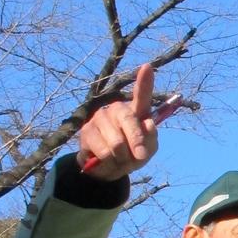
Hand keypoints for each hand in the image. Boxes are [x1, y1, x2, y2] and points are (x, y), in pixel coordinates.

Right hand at [76, 63, 159, 179]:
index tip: (147, 67)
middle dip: (136, 143)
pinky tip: (106, 160)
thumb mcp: (148, 150)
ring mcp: (100, 118)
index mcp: (135, 111)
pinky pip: (104, 152)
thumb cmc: (132, 155)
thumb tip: (148, 124)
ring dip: (122, 158)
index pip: (141, 95)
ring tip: (120, 159)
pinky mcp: (87, 131)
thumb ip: (151, 138)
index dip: (144, 82)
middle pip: (129, 121)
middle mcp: (117, 109)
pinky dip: (109, 163)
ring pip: (117, 142)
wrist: (109, 170)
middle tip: (139, 157)